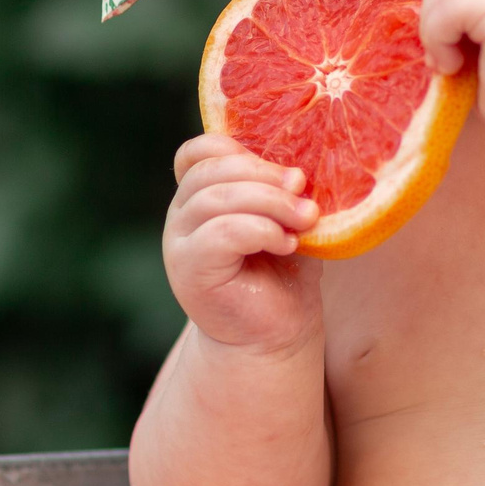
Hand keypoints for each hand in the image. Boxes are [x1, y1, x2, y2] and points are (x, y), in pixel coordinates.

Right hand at [163, 134, 323, 357]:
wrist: (273, 336)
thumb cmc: (281, 273)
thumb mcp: (283, 220)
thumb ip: (278, 190)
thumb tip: (297, 170)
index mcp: (200, 197)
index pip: (197, 153)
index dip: (236, 149)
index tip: (284, 170)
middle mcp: (181, 217)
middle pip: (211, 172)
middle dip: (264, 174)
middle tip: (304, 189)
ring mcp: (179, 244)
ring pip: (216, 199)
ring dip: (270, 202)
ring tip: (306, 218)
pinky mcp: (190, 271)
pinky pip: (221, 233)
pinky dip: (261, 230)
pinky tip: (288, 244)